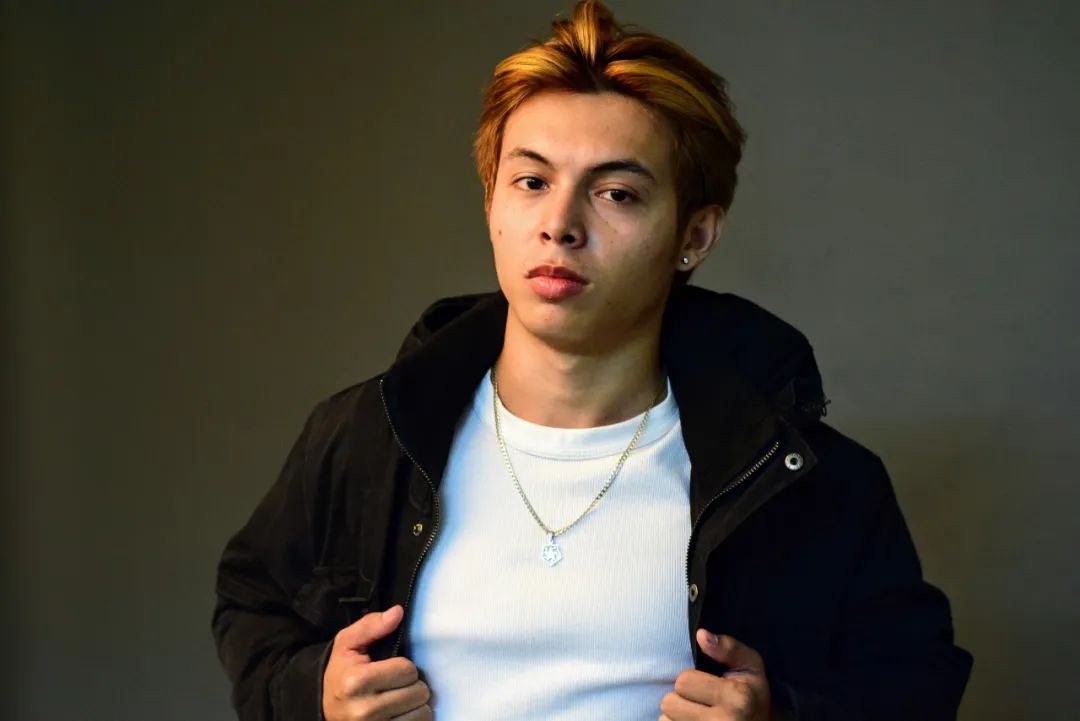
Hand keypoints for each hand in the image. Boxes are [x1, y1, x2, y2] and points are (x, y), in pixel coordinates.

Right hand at [322, 605, 431, 720]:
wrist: (325, 708)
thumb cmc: (341, 674)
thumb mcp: (347, 644)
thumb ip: (371, 625)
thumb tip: (397, 612)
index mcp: (355, 682)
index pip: (407, 670)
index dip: (403, 666)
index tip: (391, 668)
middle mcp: (364, 710)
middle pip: (419, 692)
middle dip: (412, 685)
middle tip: (396, 685)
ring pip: (423, 712)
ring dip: (415, 704)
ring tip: (398, 700)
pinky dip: (414, 718)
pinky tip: (399, 713)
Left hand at [659, 629, 770, 720]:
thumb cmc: (751, 697)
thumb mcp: (750, 667)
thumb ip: (728, 648)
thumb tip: (701, 635)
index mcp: (737, 698)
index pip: (683, 682)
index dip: (692, 682)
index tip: (709, 689)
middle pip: (669, 703)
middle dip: (680, 701)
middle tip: (701, 705)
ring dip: (676, 718)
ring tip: (697, 718)